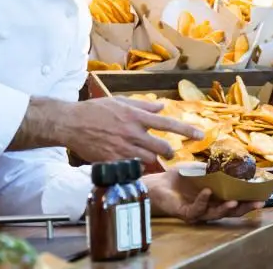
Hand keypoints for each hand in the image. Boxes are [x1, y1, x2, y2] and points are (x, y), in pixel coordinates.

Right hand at [10, 96, 201, 163]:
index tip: (201, 136)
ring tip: (148, 157)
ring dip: (153, 160)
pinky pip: (132, 168)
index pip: (168, 124)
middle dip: (169, 152)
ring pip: (149, 160)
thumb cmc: (95, 110)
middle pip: (162, 148)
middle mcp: (133, 133)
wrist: (71, 123)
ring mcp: (123, 149)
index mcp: (136, 117)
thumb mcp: (120, 102)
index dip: (187, 131)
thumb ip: (143, 106)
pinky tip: (131, 162)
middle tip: (168, 152)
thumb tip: (162, 107)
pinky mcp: (113, 161)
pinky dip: (135, 167)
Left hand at [143, 169, 263, 222]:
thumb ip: (217, 170)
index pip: (237, 201)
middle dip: (246, 207)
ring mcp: (199, 212)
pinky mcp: (187, 213)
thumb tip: (237, 164)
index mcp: (217, 198)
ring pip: (217, 214)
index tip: (264, 194)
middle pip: (232, 212)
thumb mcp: (202, 170)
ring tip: (235, 201)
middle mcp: (211, 208)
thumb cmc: (181, 177)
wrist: (158, 182)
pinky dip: (203, 200)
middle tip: (259, 202)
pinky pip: (197, 209)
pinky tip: (207, 192)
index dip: (250, 199)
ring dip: (227, 208)